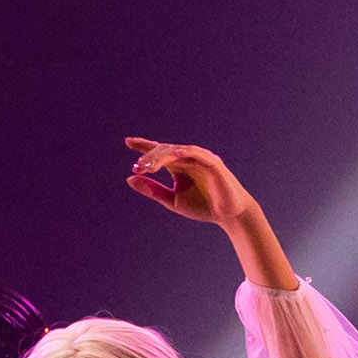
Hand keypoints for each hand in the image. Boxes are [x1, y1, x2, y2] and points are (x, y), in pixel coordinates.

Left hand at [124, 138, 260, 230]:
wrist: (229, 216)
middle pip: (165, 150)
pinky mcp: (214, 165)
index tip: (128, 142)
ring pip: (178, 151)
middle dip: (151, 157)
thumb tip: (130, 178)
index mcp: (178, 166)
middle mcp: (189, 159)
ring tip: (150, 164)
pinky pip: (199, 154)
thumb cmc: (203, 207)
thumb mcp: (173, 200)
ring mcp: (201, 160)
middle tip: (138, 166)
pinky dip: (187, 152)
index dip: (144, 145)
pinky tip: (174, 153)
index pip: (159, 152)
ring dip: (163, 156)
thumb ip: (153, 189)